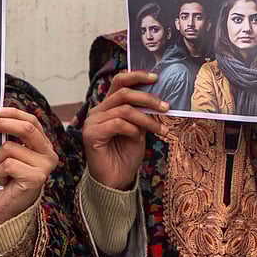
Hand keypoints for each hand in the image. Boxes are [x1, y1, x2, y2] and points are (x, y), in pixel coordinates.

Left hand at [0, 107, 60, 226]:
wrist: (4, 210)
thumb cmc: (5, 182)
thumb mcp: (6, 155)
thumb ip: (7, 138)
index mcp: (43, 146)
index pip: (32, 121)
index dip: (14, 113)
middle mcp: (48, 154)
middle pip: (26, 128)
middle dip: (2, 124)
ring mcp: (44, 166)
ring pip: (10, 148)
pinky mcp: (36, 178)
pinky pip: (8, 164)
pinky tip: (0, 181)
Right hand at [80, 70, 165, 189]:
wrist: (116, 181)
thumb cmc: (126, 155)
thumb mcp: (139, 129)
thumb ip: (142, 113)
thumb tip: (158, 99)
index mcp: (108, 106)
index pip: (119, 82)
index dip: (137, 76)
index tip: (156, 78)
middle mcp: (98, 111)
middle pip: (123, 92)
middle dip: (148, 98)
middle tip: (166, 107)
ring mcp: (92, 121)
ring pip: (124, 110)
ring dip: (146, 119)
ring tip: (160, 129)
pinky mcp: (91, 134)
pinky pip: (118, 124)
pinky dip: (133, 130)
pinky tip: (138, 139)